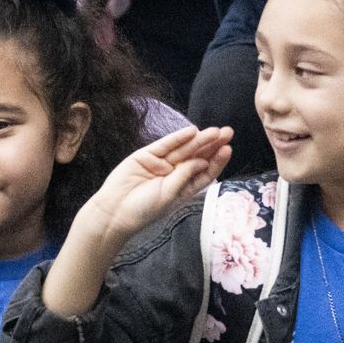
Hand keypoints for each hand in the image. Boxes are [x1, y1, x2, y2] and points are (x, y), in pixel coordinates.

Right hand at [78, 126, 232, 245]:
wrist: (115, 211)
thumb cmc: (144, 210)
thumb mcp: (170, 195)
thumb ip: (185, 176)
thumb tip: (202, 160)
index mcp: (183, 188)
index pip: (204, 172)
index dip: (216, 161)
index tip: (228, 149)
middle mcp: (173, 174)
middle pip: (197, 157)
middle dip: (212, 145)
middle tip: (227, 133)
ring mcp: (160, 164)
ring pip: (183, 149)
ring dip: (199, 140)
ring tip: (215, 131)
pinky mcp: (146, 155)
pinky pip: (165, 145)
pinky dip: (177, 138)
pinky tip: (192, 131)